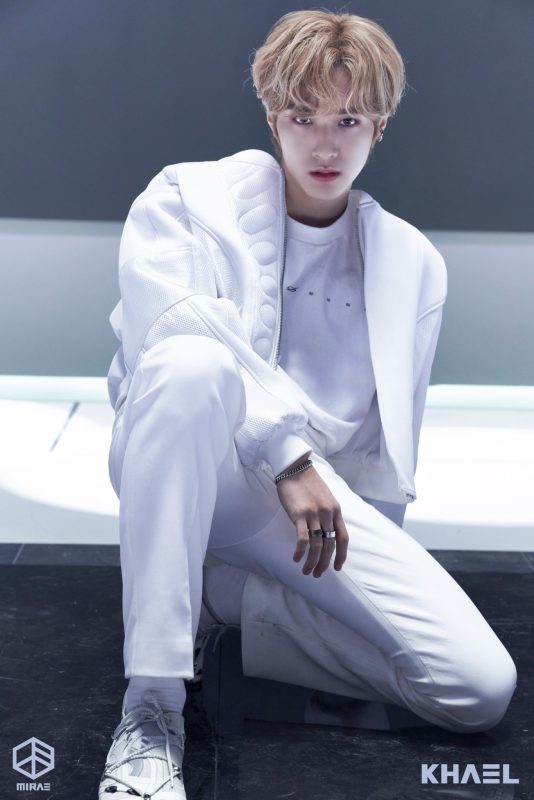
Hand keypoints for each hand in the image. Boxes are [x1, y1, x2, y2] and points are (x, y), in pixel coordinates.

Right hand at [275, 458, 348, 577]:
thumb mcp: (324, 497)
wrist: (294, 467)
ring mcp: (314, 514)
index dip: (341, 555)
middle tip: (318, 574)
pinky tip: (296, 559)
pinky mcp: (299, 514)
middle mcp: (327, 514)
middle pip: (330, 545)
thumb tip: (325, 532)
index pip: (343, 538)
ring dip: (312, 562)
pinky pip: (303, 539)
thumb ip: (327, 513)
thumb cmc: (307, 482)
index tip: (337, 567)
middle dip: (325, 563)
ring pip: (317, 546)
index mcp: (335, 511)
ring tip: (307, 571)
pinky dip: (300, 552)